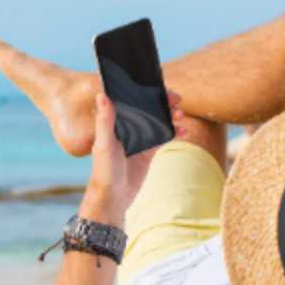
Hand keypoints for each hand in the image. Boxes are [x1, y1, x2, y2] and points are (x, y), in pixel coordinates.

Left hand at [84, 91, 184, 219]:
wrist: (113, 197)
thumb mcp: (105, 144)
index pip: (130, 98)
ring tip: (180, 115)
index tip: (159, 87)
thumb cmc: (103, 171)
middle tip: (176, 99)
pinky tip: (183, 130)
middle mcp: (127, 126)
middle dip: (163, 101)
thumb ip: (105, 121)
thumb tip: (102, 95)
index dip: (144, 90)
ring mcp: (139, 137)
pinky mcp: (148, 150)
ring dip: (170, 114)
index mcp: (114, 121)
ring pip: (157, 119)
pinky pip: (164, 135)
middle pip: (147, 106)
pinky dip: (174, 131)